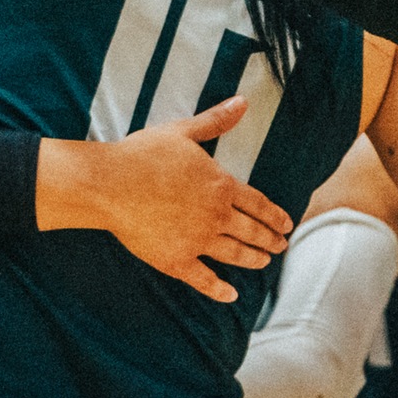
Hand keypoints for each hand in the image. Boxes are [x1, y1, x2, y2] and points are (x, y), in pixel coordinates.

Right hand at [38, 96, 294, 303]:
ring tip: (264, 263)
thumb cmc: (143, 154)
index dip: (275, 215)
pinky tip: (231, 295)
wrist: (109, 184)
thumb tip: (242, 102)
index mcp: (221, 186)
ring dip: (253, 259)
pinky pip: (203, 279)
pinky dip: (219, 289)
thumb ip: (215, 121)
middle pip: (252, 231)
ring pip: (234, 254)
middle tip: (281, 246)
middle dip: (270, 239)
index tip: (287, 224)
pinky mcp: (175, 260)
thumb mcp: (183, 132)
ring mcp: (197, 241)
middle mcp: (216, 216)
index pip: (258, 204)